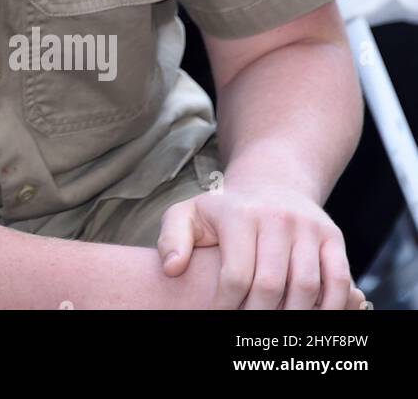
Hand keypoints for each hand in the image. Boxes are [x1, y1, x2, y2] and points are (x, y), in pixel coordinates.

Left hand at [157, 183, 357, 308]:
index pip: (236, 274)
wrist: (271, 185)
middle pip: (271, 285)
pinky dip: (331, 306)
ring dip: (292, 315)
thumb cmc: (224, 211)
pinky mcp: (333, 237)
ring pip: (307, 286)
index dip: (227, 304)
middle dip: (258, 315)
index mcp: (238, 215)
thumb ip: (172, 239)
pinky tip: (311, 318)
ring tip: (275, 325)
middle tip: (248, 327)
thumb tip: (171, 268)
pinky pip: (339, 280)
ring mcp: (308, 227)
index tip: (219, 315)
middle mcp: (276, 218)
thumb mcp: (188, 214)